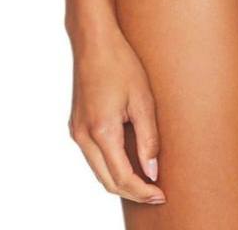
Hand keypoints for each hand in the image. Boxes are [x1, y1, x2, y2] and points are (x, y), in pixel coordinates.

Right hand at [69, 28, 165, 205]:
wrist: (94, 42)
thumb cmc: (121, 63)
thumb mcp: (143, 99)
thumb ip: (148, 138)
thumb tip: (152, 170)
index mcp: (101, 131)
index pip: (122, 177)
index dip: (142, 191)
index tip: (161, 194)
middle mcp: (84, 136)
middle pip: (107, 181)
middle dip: (132, 192)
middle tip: (156, 193)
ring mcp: (77, 131)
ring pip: (98, 171)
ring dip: (120, 180)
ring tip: (146, 180)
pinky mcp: (76, 125)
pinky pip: (93, 156)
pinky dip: (110, 165)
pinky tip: (128, 160)